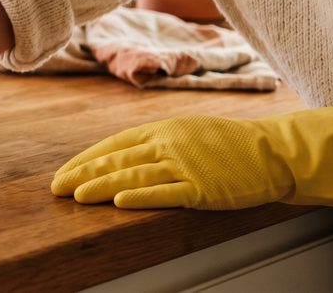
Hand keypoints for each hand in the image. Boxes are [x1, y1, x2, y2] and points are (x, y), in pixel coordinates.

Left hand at [51, 99, 332, 209]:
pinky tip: (118, 203)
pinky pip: (165, 193)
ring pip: (133, 175)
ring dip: (100, 186)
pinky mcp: (202, 187)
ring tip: (76, 196)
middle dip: (82, 174)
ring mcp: (185, 164)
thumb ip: (157, 143)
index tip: (64, 173)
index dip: (86, 159)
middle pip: (116, 160)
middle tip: (57, 188)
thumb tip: (124, 158)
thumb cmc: (232, 144)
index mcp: (162, 129)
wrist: (275, 151)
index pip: (114, 144)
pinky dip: (140, 197)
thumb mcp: (188, 132)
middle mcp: (168, 143)